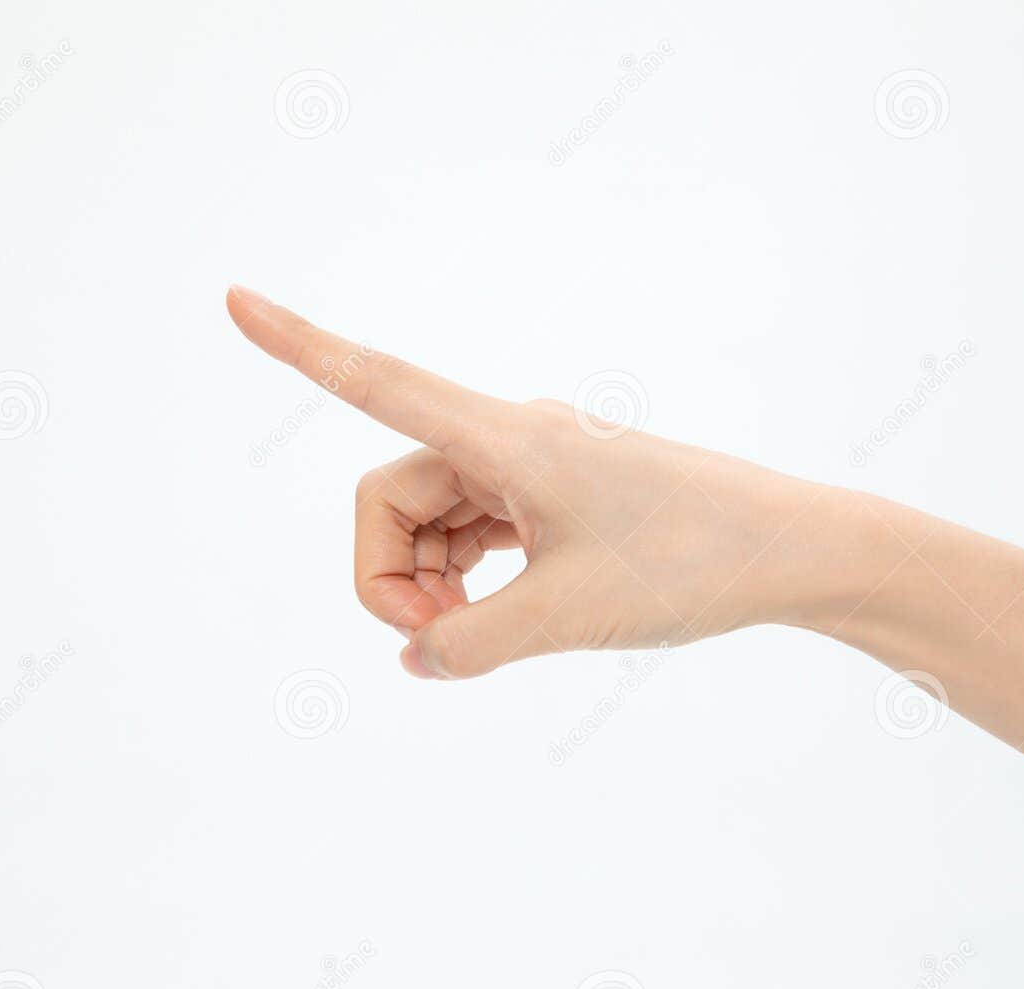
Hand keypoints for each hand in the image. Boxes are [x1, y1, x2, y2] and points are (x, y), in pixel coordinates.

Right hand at [227, 286, 835, 677]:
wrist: (788, 552)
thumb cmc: (689, 563)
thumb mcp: (565, 616)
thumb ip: (469, 644)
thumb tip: (418, 655)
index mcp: (502, 437)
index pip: (376, 381)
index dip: (298, 345)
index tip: (234, 298)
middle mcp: (506, 440)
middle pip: (389, 496)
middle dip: (390, 577)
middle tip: (445, 640)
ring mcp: (528, 470)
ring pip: (429, 522)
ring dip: (431, 587)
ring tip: (484, 638)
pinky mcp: (551, 502)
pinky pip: (472, 535)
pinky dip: (464, 583)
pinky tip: (489, 623)